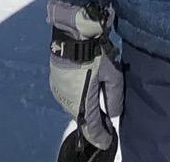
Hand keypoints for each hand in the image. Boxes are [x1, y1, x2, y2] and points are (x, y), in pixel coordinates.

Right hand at [47, 0, 121, 151]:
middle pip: (81, 117)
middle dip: (94, 122)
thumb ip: (114, 97)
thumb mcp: (111, 74)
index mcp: (80, 103)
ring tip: (99, 108)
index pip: (91, 128)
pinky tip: (87, 92)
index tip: (108, 139)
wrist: (72, 28)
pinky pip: (68, 95)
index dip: (100, 136)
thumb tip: (113, 113)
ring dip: (85, 108)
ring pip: (74, 106)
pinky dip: (78, 98)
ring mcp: (58, 90)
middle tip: (107, 124)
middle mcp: (66, 100)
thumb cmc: (94, 51)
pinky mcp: (55, 79)